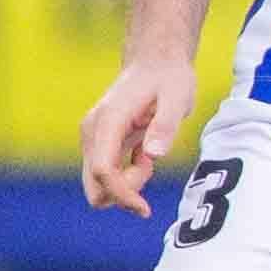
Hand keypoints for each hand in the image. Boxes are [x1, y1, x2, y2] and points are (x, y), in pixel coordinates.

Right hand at [80, 55, 193, 213]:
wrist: (156, 61)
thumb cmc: (169, 77)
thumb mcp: (177, 96)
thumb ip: (165, 125)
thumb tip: (153, 154)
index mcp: (108, 121)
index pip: (102, 170)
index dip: (121, 195)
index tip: (144, 209)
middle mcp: (92, 132)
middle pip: (94, 184)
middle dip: (124, 191)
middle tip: (149, 165)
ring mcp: (93, 138)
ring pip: (100, 183)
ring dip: (127, 181)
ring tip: (149, 154)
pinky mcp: (100, 143)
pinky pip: (108, 174)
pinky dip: (127, 174)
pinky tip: (144, 152)